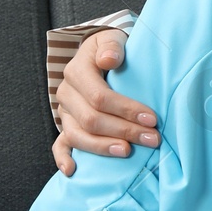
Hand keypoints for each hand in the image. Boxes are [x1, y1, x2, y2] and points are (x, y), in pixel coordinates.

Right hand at [51, 27, 158, 176]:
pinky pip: (59, 145)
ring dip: (103, 147)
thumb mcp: (112, 39)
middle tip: (152, 139)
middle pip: (91, 119)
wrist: (101, 54)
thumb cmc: (112, 49)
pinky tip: (73, 171)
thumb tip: (109, 59)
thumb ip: (112, 46)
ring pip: (78, 135)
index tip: (152, 119)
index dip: (126, 109)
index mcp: (76, 71)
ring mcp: (64, 112)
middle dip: (124, 131)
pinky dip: (63, 158)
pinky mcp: (65, 125)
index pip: (99, 96)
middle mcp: (67, 93)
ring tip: (128, 152)